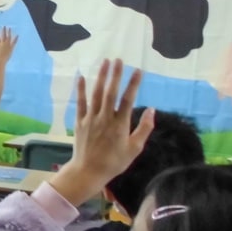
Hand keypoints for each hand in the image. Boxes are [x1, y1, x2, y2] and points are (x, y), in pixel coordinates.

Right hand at [0, 27, 17, 64]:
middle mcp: (2, 44)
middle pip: (3, 35)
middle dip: (3, 30)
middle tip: (4, 26)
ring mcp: (6, 45)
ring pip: (8, 37)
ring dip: (9, 32)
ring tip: (9, 28)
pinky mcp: (10, 48)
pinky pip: (14, 42)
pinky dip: (15, 38)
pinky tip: (17, 35)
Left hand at [49, 59, 154, 205]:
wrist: (88, 171)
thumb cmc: (114, 162)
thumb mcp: (134, 149)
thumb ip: (144, 128)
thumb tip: (152, 110)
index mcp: (120, 125)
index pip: (128, 99)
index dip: (133, 84)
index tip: (138, 70)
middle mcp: (105, 118)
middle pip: (110, 92)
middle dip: (115, 75)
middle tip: (119, 59)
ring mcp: (91, 119)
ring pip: (96, 94)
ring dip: (101, 77)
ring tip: (105, 62)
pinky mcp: (79, 122)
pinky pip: (80, 103)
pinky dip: (81, 90)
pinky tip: (82, 77)